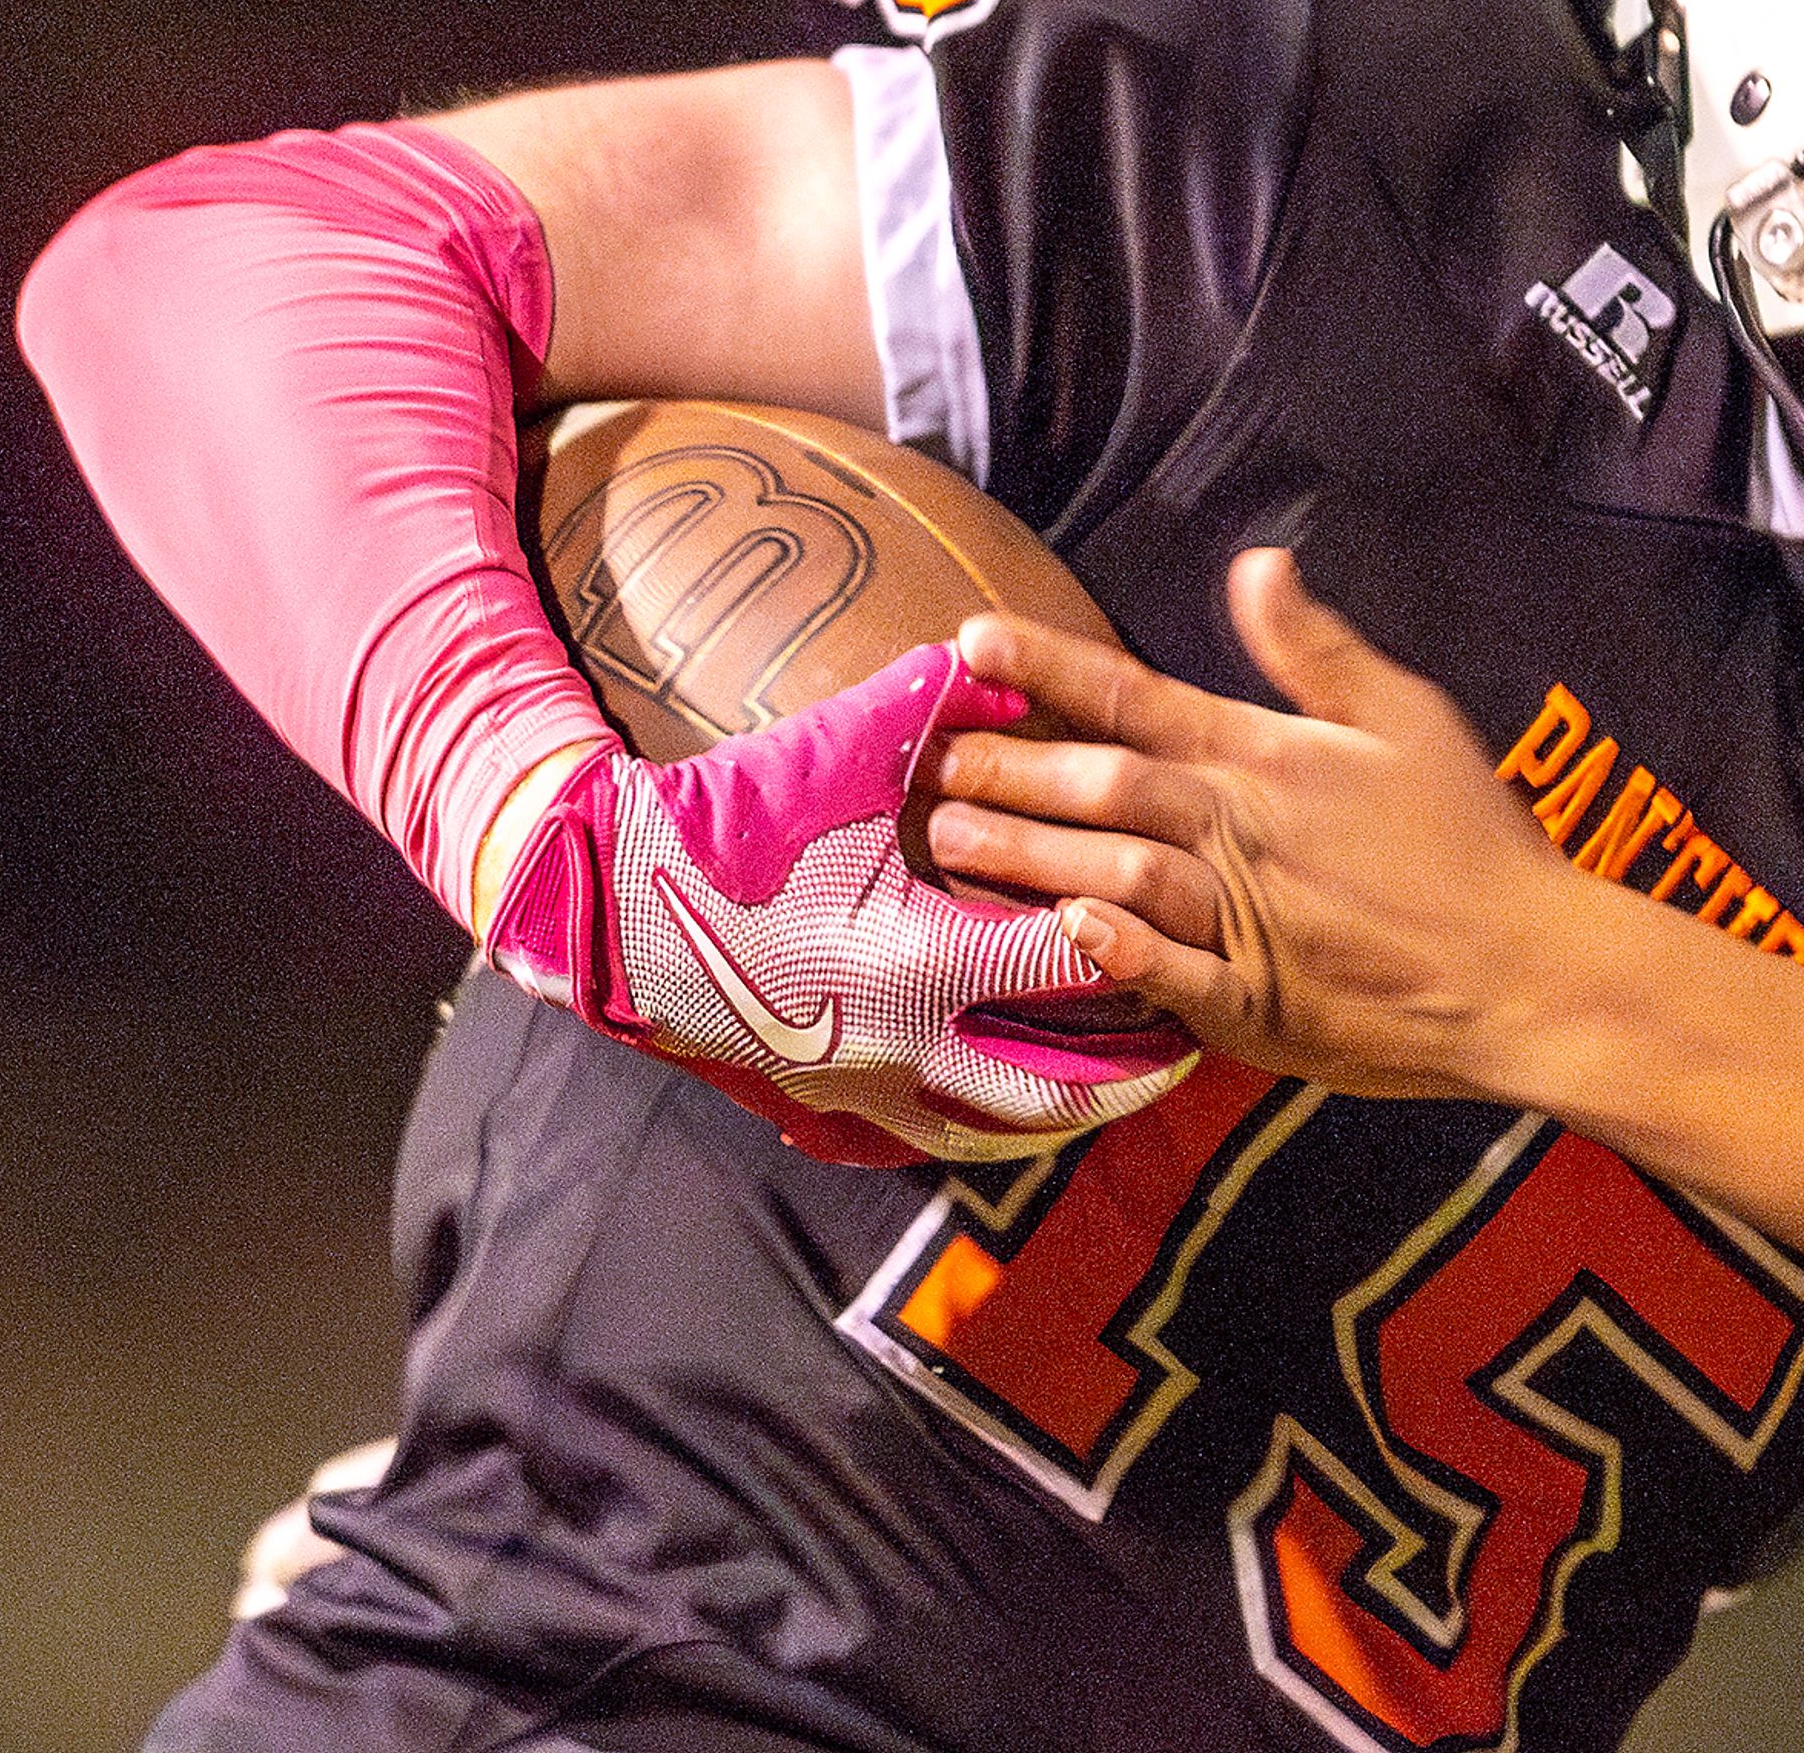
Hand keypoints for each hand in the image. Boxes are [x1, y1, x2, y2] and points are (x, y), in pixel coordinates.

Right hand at [488, 644, 1197, 1164]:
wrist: (609, 910)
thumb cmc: (725, 825)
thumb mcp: (832, 757)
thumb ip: (930, 710)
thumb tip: (1005, 667)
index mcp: (924, 959)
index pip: (1072, 959)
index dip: (1134, 940)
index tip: (1188, 921)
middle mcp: (909, 1046)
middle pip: (1060, 1082)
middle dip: (1131, 1071)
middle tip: (1193, 1041)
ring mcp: (869, 1091)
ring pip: (1006, 1125)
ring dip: (1074, 1107)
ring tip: (1134, 1084)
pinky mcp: (834, 1109)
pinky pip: (944, 1136)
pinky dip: (1001, 1125)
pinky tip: (1030, 1106)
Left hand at [923, 551, 1599, 1098]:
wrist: (1530, 968)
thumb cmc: (1473, 839)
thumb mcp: (1409, 717)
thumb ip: (1316, 650)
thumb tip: (1257, 563)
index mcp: (1270, 758)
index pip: (1138, 695)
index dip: (1048, 664)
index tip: (972, 637)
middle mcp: (1243, 832)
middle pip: (1106, 785)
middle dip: (1011, 764)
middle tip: (933, 755)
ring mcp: (1247, 922)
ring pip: (1116, 873)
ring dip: (1028, 853)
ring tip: (954, 838)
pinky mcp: (1256, 1005)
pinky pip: (1169, 978)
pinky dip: (1114, 952)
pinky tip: (1057, 931)